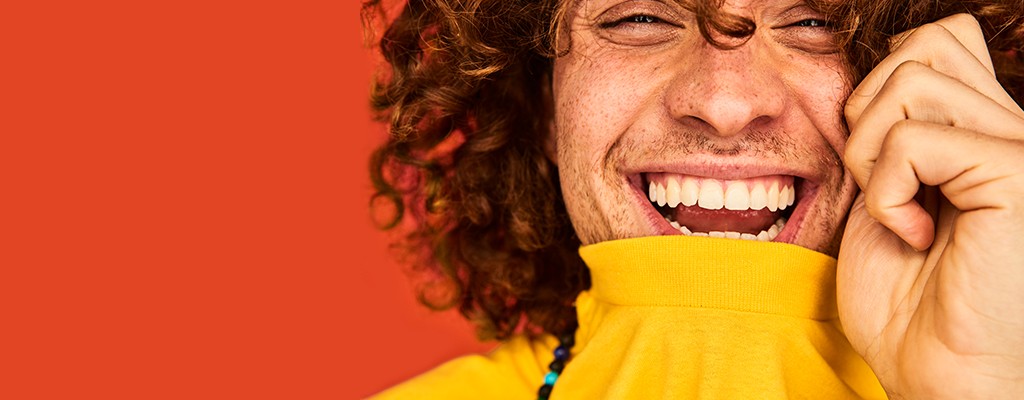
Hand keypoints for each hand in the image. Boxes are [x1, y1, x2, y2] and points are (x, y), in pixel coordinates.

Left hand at [838, 14, 1023, 398]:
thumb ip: (892, 134)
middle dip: (868, 111)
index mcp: (988, 132)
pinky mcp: (1017, 175)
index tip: (875, 163)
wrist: (938, 376)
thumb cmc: (908, 303)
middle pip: (926, 44)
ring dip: (871, 153)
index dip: (882, 89)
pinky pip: (912, 140)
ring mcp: (1022, 149)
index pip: (939, 42)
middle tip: (879, 183)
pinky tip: (912, 235)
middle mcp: (1016, 130)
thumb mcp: (885, 197)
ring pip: (914, 78)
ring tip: (896, 211)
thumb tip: (878, 79)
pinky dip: (885, 192)